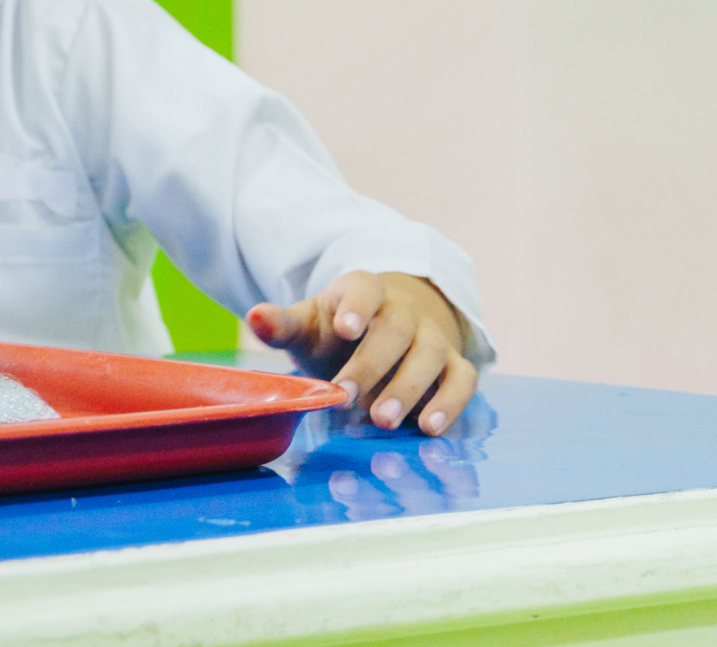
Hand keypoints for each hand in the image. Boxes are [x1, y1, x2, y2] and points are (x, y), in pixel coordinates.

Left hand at [248, 270, 476, 435]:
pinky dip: (450, 402)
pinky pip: (463, 380)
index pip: (364, 290)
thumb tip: (253, 317)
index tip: (344, 328)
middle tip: (346, 397)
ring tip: (382, 420)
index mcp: (364, 290)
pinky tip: (429, 427)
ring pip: (431, 355)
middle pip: (396, 330)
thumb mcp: (309, 324)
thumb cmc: (339, 330)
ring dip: (408, 389)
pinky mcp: (455, 365)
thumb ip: (283, 324)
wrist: (387, 330)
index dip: (356, 307)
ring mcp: (434, 337)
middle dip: (372, 364)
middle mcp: (405, 310)